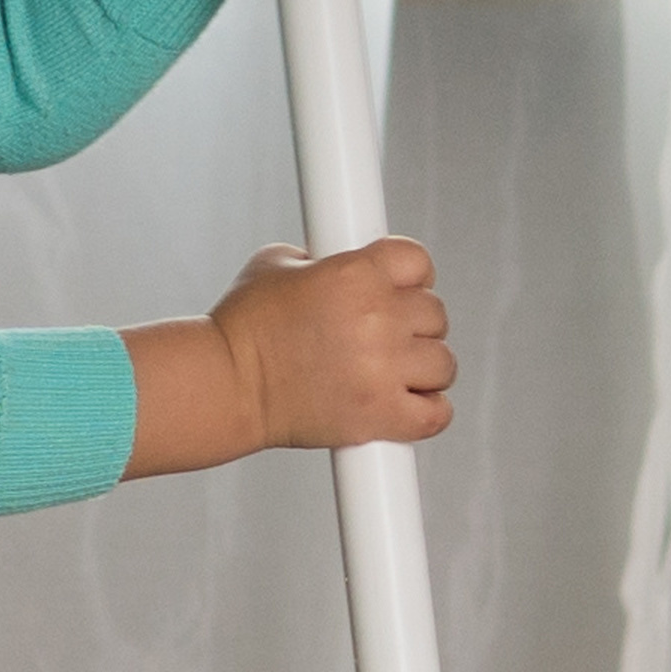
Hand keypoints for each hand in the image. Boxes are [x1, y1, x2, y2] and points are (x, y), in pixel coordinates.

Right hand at [210, 235, 452, 449]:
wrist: (227, 384)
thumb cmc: (243, 329)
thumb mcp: (277, 263)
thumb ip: (321, 257)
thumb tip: (338, 261)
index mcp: (356, 274)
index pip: (418, 261)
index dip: (411, 275)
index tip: (402, 288)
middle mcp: (377, 318)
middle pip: (435, 312)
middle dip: (413, 323)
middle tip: (386, 335)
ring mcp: (383, 368)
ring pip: (443, 363)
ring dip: (424, 367)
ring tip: (395, 370)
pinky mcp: (380, 414)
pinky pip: (438, 413)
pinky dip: (428, 410)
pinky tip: (408, 403)